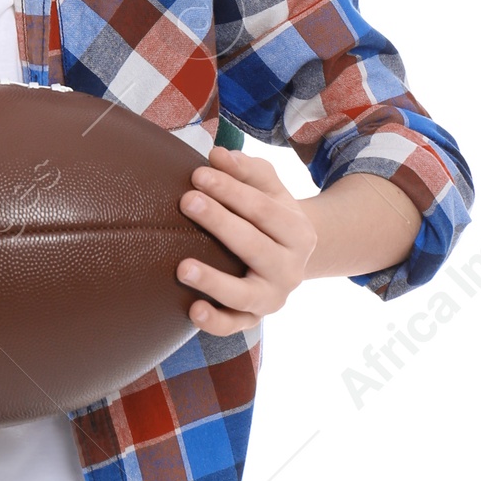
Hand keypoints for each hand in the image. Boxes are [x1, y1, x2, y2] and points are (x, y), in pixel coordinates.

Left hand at [177, 146, 317, 335]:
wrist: (289, 258)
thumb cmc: (268, 215)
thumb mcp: (267, 189)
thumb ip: (245, 170)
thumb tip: (217, 154)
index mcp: (298, 232)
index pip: (263, 209)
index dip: (230, 190)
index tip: (198, 174)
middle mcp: (291, 269)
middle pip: (253, 245)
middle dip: (219, 222)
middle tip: (186, 201)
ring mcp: (273, 298)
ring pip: (244, 294)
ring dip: (214, 281)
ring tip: (182, 268)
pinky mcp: (254, 319)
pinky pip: (235, 326)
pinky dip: (216, 323)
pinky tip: (193, 311)